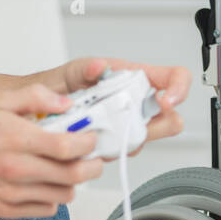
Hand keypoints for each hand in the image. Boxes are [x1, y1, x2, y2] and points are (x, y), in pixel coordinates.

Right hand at [0, 83, 103, 219]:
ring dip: (73, 182)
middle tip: (93, 157)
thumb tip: (65, 102)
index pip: (70, 147)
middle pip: (73, 175)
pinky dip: (53, 198)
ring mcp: (10, 193)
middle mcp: (16, 169)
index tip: (92, 137)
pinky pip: (44, 210)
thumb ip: (36, 97)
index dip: (89, 142)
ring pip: (63, 196)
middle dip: (92, 165)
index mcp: (17, 139)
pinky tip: (46, 183)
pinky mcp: (3, 209)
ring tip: (68, 169)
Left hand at [54, 56, 189, 158]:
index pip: (174, 77)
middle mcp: (136, 103)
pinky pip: (123, 152)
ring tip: (101, 129)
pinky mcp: (115, 144)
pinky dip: (110, 150)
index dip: (179, 89)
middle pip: (170, 117)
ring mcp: (128, 126)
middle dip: (159, 125)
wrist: (40, 111)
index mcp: (135, 77)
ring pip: (146, 138)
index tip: (166, 101)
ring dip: (127, 138)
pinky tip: (92, 140)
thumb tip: (99, 67)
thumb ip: (85, 68)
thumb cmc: (61, 86)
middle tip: (134, 122)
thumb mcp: (71, 72)